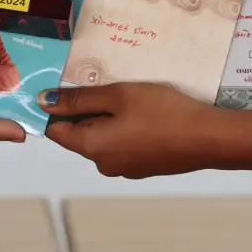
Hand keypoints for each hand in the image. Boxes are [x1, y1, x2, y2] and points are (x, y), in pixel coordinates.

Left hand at [42, 83, 222, 177]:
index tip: (65, 84)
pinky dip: (124, 127)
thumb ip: (78, 99)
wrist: (207, 138)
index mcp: (91, 147)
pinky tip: (143, 111)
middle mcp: (104, 164)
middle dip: (85, 109)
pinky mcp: (144, 167)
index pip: (56, 130)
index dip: (55, 107)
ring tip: (126, 94)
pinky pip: (122, 144)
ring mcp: (125, 169)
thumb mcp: (117, 96)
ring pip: (103, 138)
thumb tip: (43, 102)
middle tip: (103, 83)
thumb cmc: (161, 112)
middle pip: (80, 133)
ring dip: (107, 117)